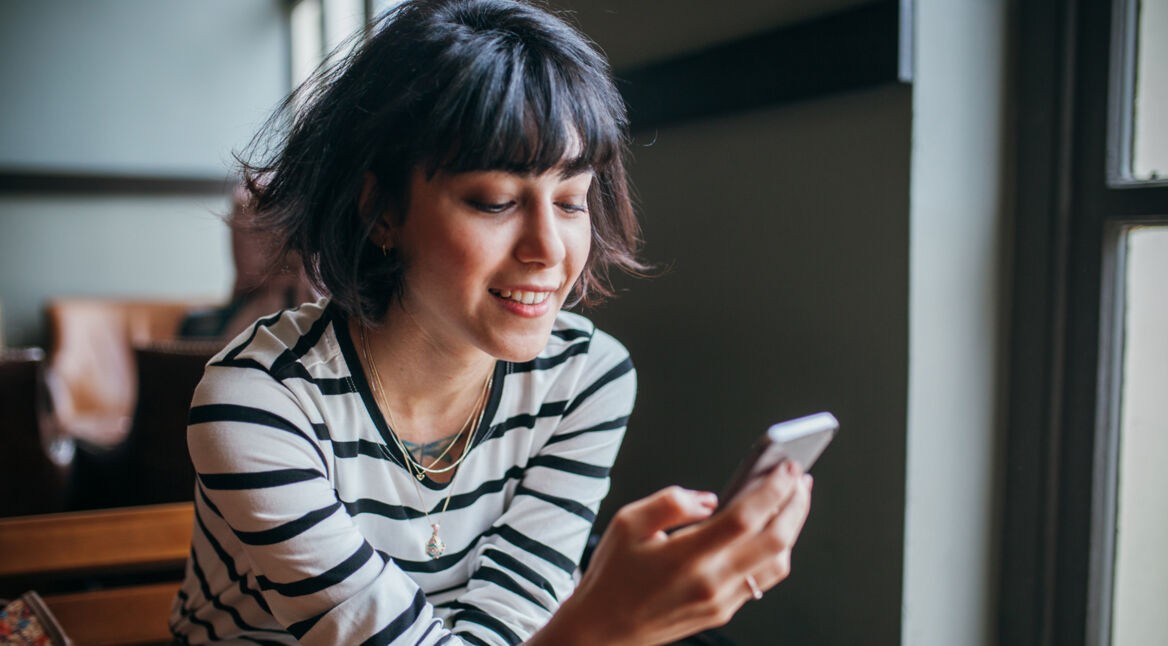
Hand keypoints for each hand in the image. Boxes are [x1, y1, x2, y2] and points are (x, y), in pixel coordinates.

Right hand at [537, 462, 812, 645]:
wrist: (602, 630)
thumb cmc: (612, 576)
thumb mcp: (627, 523)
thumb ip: (671, 502)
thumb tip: (710, 499)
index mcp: (686, 557)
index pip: (746, 517)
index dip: (773, 489)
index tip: (787, 467)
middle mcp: (710, 583)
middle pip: (775, 540)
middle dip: (795, 505)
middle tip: (799, 479)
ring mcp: (720, 601)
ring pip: (777, 564)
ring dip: (791, 529)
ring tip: (790, 501)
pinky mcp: (722, 612)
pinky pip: (761, 580)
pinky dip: (775, 551)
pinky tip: (770, 531)